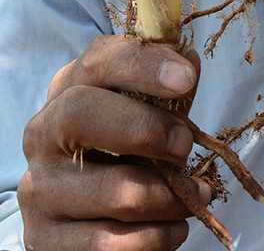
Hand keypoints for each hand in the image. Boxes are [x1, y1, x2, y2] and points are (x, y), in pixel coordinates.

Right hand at [18, 35, 207, 250]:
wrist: (92, 214)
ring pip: (113, 191)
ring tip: (195, 196)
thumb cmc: (129, 147)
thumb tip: (189, 61)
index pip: (98, 60)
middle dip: (146, 129)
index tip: (187, 79)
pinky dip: (156, 238)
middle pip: (81, 114)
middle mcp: (43, 132)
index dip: (144, 65)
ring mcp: (39, 188)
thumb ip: (170, 89)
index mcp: (71, 88)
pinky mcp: (44, 241)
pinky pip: (111, 243)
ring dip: (169, 197)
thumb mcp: (149, 111)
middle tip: (186, 146)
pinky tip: (174, 230)